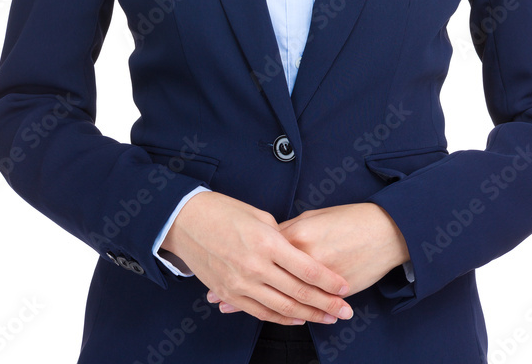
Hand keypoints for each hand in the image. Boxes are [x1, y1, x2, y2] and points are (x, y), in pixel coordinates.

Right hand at [160, 191, 353, 325]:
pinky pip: (260, 313)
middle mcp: (255, 266)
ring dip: (308, 316)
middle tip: (345, 311)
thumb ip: (281, 237)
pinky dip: (281, 319)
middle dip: (326, 304)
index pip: (307, 268)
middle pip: (299, 292)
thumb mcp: (259, 216)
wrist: (185, 221)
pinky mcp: (229, 294)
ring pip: (282, 308)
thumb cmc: (223, 211)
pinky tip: (297, 319)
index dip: (329, 281)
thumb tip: (298, 252)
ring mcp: (241, 283)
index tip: (346, 287)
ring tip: (328, 319)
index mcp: (266, 242)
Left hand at [207, 203, 409, 311]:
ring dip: (254, 305)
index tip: (220, 271)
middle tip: (219, 301)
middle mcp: (302, 258)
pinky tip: (275, 315)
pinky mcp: (330, 293)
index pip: (261, 252)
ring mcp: (316, 278)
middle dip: (240, 292)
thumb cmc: (349, 220)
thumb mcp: (314, 218)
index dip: (239, 264)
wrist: (384, 230)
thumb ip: (289, 232)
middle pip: (265, 278)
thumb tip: (271, 240)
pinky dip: (287, 311)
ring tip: (232, 308)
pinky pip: (303, 303)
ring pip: (281, 297)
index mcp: (296, 236)